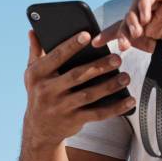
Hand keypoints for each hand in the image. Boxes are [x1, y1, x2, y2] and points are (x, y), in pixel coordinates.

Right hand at [22, 30, 135, 149]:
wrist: (39, 130)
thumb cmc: (40, 93)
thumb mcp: (33, 74)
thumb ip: (36, 51)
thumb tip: (34, 30)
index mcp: (37, 75)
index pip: (56, 57)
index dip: (71, 45)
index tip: (87, 35)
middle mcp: (47, 91)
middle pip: (77, 75)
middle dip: (99, 66)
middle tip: (118, 58)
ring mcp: (60, 107)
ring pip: (89, 94)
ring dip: (110, 86)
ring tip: (126, 77)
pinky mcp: (73, 120)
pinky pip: (97, 114)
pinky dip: (115, 108)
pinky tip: (129, 101)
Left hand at [90, 0, 161, 66]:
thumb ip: (149, 44)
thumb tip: (129, 41)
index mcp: (156, 32)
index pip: (128, 32)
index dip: (111, 36)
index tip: (96, 44)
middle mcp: (158, 17)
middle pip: (129, 18)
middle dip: (120, 30)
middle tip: (124, 43)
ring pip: (137, 4)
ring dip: (132, 18)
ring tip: (137, 32)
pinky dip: (143, 3)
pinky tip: (144, 17)